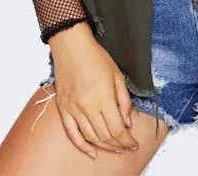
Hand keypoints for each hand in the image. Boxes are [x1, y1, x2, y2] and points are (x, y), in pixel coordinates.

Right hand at [48, 24, 139, 159]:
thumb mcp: (117, 75)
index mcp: (103, 98)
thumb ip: (124, 100)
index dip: (127, 141)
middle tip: (127, 147)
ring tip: (115, 148)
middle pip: (105, 136)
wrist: (72, 46)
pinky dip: (82, 146)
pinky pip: (72, 134)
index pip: (117, 129)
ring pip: (90, 137)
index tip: (134, 144)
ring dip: (104, 147)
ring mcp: (73, 109)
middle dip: (118, 146)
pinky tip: (92, 153)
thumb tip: (127, 122)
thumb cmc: (96, 57)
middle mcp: (87, 107)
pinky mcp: (63, 108)